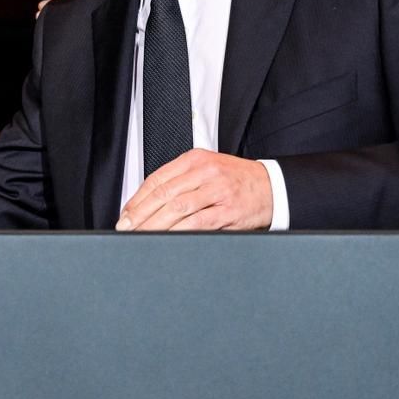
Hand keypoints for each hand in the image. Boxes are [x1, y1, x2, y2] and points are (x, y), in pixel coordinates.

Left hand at [116, 149, 272, 230]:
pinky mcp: (228, 210)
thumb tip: (147, 204)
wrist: (273, 186)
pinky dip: (178, 231)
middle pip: (163, 194)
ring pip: (177, 208)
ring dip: (154, 224)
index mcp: (194, 160)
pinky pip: (197, 222)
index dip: (137, 199)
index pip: (157, 180)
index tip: (125, 215)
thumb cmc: (236, 181)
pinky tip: (165, 238)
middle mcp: (204, 172)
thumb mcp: (206, 171)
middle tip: (125, 228)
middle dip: (140, 214)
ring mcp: (217, 190)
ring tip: (140, 235)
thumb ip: (180, 182)